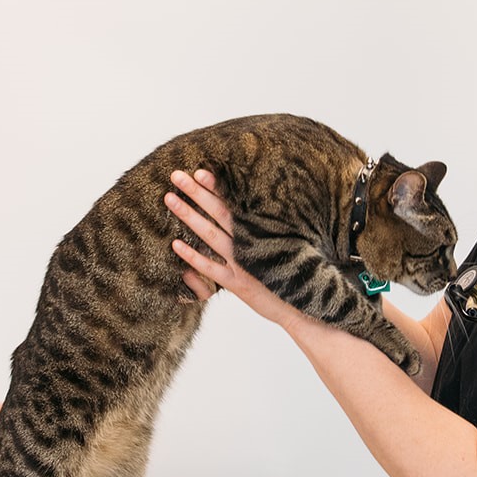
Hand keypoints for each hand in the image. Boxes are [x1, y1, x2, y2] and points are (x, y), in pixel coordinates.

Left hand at [166, 169, 297, 324]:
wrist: (306, 304)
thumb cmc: (294, 273)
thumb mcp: (283, 245)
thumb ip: (265, 231)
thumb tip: (249, 213)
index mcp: (262, 230)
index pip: (234, 203)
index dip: (216, 187)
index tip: (199, 171)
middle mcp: (250, 242)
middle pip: (219, 212)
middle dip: (197, 192)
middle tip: (176, 175)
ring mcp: (243, 263)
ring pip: (210, 234)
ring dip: (189, 216)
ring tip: (169, 199)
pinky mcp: (239, 285)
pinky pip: (211, 269)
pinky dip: (193, 257)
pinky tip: (175, 244)